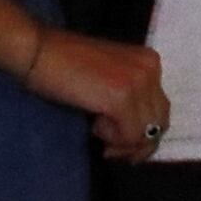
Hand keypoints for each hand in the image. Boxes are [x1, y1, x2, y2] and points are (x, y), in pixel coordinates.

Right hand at [17, 26, 171, 160]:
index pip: (160, 110)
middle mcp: (151, 69)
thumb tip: (138, 136)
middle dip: (135, 144)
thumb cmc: (64, 66)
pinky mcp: (122, 97)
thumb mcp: (108, 79)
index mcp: (150, 62)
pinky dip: (111, 139)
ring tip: (96, 130)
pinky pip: (129, 136)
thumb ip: (129, 98)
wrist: (39, 51)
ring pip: (146, 133)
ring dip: (121, 142)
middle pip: (159, 122)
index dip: (140, 133)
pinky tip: (93, 124)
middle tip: (109, 149)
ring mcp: (139, 82)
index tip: (116, 142)